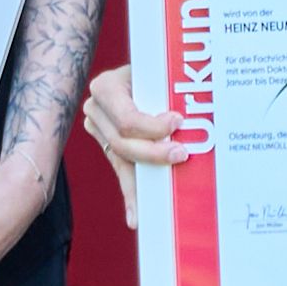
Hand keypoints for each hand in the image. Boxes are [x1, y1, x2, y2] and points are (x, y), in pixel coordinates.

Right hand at [78, 58, 182, 192]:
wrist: (139, 67)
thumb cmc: (153, 68)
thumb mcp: (156, 72)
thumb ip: (167, 89)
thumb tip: (189, 115)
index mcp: (106, 88)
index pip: (128, 119)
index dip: (153, 127)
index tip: (177, 123)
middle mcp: (96, 109)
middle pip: (124, 143)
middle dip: (154, 152)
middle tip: (182, 154)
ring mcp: (99, 128)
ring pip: (122, 159)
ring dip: (146, 175)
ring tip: (164, 194)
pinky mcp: (108, 144)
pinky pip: (121, 170)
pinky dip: (131, 194)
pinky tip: (136, 217)